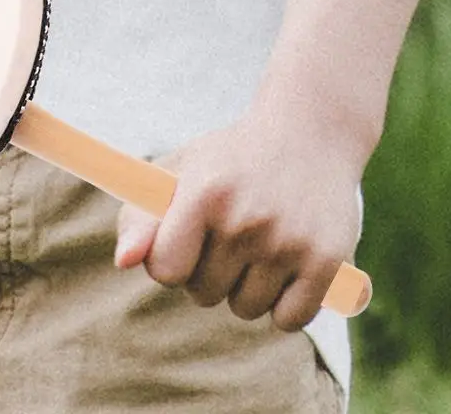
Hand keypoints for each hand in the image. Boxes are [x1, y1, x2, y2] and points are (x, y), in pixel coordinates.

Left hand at [112, 87, 365, 331]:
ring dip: (248, 288)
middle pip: (205, 294)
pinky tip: (288, 266)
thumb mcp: (182, 171)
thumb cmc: (232, 161)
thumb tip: (123, 262)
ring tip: (261, 243)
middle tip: (230, 232)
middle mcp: (246, 218)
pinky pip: (290, 320)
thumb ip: (141, 217)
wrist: (310, 131)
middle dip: (210, 272)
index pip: (166, 270)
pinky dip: (286, 305)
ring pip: (246, 309)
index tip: (184, 244)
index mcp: (204, 192)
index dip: (170, 263)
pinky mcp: (327, 260)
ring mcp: (288, 241)